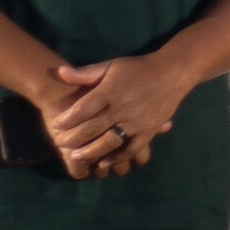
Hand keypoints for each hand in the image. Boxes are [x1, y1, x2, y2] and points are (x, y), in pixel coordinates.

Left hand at [50, 57, 188, 178]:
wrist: (172, 73)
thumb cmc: (138, 69)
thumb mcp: (111, 66)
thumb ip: (86, 73)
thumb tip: (59, 72)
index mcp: (110, 91)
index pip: (82, 109)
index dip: (66, 119)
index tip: (56, 125)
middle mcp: (122, 108)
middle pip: (92, 127)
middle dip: (72, 138)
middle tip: (59, 143)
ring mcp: (137, 121)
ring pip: (109, 141)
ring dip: (90, 151)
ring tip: (75, 156)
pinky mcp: (149, 131)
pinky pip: (131, 148)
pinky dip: (116, 157)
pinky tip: (103, 163)